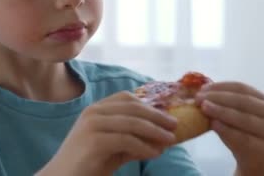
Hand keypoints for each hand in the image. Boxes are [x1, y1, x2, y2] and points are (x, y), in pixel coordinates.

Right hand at [37, 91, 177, 175]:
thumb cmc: (87, 165)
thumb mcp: (114, 148)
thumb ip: (133, 139)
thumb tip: (161, 138)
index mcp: (96, 109)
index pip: (126, 98)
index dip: (149, 105)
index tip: (167, 114)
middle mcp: (93, 112)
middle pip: (133, 108)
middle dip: (157, 116)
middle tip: (175, 126)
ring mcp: (92, 125)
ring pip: (132, 122)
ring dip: (155, 132)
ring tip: (170, 141)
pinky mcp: (94, 141)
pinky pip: (127, 140)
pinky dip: (144, 146)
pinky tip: (155, 153)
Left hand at [196, 82, 263, 175]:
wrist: (257, 163)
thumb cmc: (243, 134)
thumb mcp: (236, 116)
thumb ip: (224, 104)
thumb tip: (201, 93)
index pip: (241, 88)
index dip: (220, 86)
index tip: (202, 88)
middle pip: (242, 101)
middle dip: (218, 97)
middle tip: (199, 98)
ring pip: (243, 118)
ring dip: (221, 111)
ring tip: (204, 108)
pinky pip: (243, 138)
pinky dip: (226, 130)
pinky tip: (214, 125)